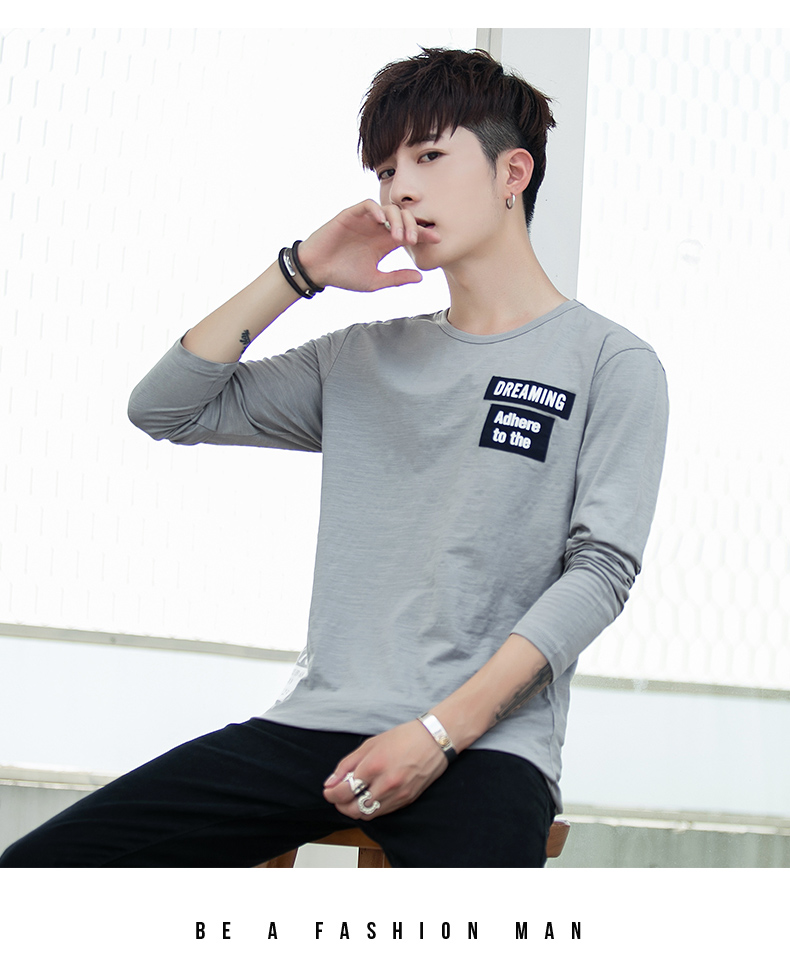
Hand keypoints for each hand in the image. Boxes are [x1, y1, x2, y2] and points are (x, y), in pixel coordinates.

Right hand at [296, 200, 440, 292]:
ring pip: (389, 208)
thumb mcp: (374, 280)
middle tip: (413, 241)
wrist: (317, 271)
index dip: (424, 233)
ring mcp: (365, 220)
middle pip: (404, 217)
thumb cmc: (344, 275)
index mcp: (385, 242)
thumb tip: (421, 278)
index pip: (410, 232)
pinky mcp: (351, 215)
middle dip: (413, 226)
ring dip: (397, 220)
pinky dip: (377, 209)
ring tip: (398, 237)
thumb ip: (396, 278)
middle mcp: (378, 228)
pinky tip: (382, 221)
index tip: (436, 239)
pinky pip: (368, 204)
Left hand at [323, 719, 447, 820]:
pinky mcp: (406, 801)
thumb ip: (347, 764)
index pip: (344, 792)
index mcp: (374, 766)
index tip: (329, 791)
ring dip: (356, 809)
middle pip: (354, 810)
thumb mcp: (370, 744)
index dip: (331, 794)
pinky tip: (370, 796)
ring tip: (353, 797)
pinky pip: (382, 812)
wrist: (434, 740)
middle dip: (341, 806)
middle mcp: (385, 784)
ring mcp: (397, 795)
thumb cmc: (404, 738)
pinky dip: (372, 808)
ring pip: (368, 815)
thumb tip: (331, 782)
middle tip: (338, 797)